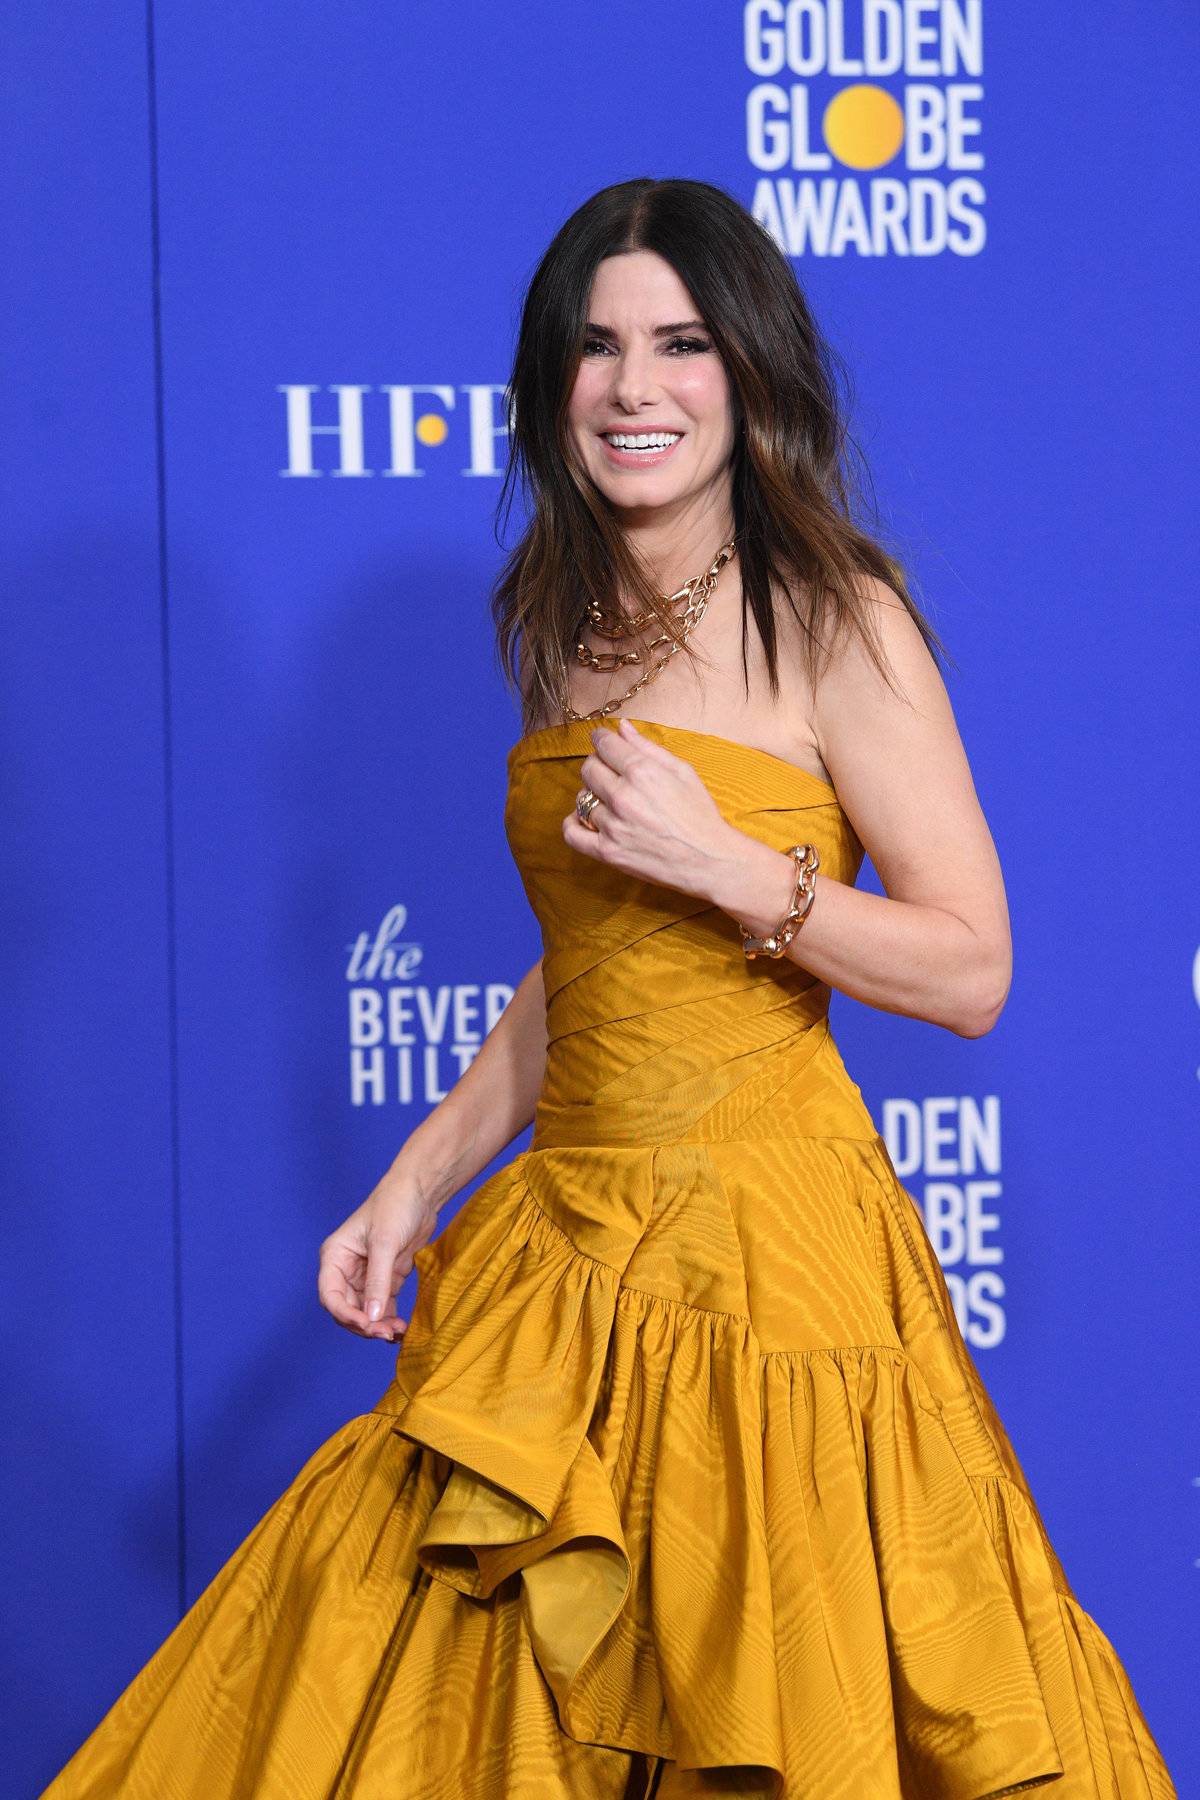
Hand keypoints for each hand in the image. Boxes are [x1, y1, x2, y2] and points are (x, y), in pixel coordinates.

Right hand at [317, 1161, 440, 1343]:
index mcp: (335, 1257)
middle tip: (386, 1334)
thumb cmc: (396, 1205)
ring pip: (365, 1311)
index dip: (346, 1315)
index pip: (331, 1296)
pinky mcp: (388, 1276)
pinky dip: (389, 1318)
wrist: (422, 1190)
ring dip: (378, 1325)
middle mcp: (347, 1268)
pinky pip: (384, 1305)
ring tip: (397, 1332)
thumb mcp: (385, 1243)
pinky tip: (401, 1327)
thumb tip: (372, 1317)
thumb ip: (378, 1281)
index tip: (367, 1325)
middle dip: (364, 1324)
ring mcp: (367, 1274)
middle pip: (347, 1308)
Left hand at [561, 719, 742, 897]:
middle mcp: (624, 796)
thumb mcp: (682, 772)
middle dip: (597, 765)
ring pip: (582, 799)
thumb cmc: (700, 814)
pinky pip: (572, 833)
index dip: (600, 739)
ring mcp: (613, 825)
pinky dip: (573, 824)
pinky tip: (586, 820)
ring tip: (611, 802)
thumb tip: (623, 727)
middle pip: (588, 769)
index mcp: (642, 772)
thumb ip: (649, 748)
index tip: (601, 740)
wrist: (710, 860)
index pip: (604, 745)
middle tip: (609, 772)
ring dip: (593, 797)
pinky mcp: (608, 851)